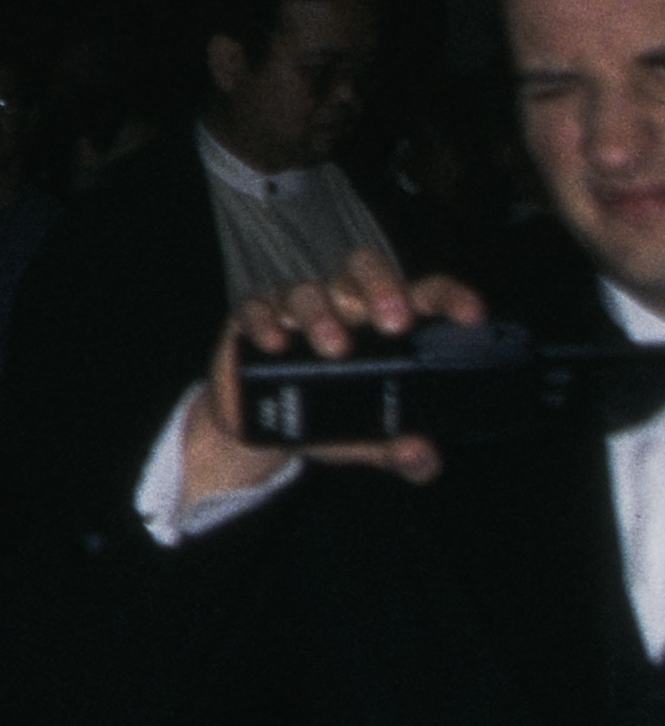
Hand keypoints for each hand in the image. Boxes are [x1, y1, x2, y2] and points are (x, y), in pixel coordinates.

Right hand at [181, 257, 491, 501]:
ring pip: (311, 290)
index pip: (425, 294)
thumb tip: (423, 457)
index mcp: (386, 322)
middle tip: (394, 324)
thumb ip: (398, 449)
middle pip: (366, 267)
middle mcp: (345, 305)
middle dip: (383, 287)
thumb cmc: (326, 419)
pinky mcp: (253, 318)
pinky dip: (266, 322)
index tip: (472, 316)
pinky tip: (275, 344)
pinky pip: (257, 307)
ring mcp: (297, 308)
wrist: (259, 431)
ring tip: (335, 349)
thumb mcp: (366, 439)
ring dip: (324, 316)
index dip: (450, 297)